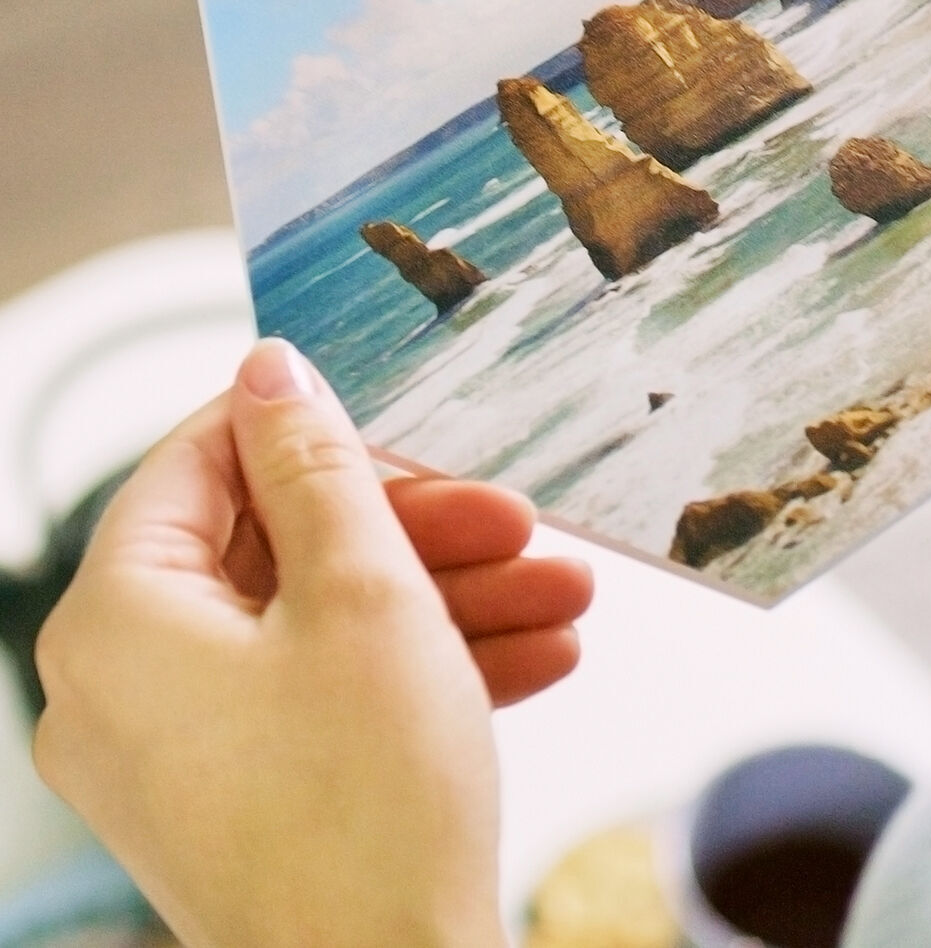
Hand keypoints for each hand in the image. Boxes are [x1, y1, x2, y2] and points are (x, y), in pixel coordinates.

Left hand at [32, 338, 590, 947]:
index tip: (385, 413)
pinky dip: (424, 666)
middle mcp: (130, 685)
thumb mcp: (362, 593)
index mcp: (119, 621)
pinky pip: (333, 692)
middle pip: (282, 550)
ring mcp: (189, 748)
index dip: (303, 428)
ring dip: (450, 600)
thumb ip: (317, 468)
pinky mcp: (250, 791)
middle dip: (421, 532)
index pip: (199, 464)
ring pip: (326, 623)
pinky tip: (532, 653)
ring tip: (559, 593)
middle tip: (512, 521)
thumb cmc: (365, 811)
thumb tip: (273, 371)